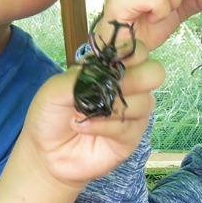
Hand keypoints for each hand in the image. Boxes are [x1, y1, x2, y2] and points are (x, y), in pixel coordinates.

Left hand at [20, 39, 164, 188]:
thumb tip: (102, 73)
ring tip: (82, 113)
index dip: (130, 51)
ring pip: (144, 102)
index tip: (110, 62)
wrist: (46, 152)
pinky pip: (128, 127)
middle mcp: (129, 88)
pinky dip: (103, 126)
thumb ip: (78, 76)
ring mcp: (132, 113)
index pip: (138, 50)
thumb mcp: (54, 89)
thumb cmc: (50, 115)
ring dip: (111, 106)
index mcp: (112, 69)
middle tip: (108, 88)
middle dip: (135, 78)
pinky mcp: (130, 138)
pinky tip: (83, 126)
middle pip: (155, 72)